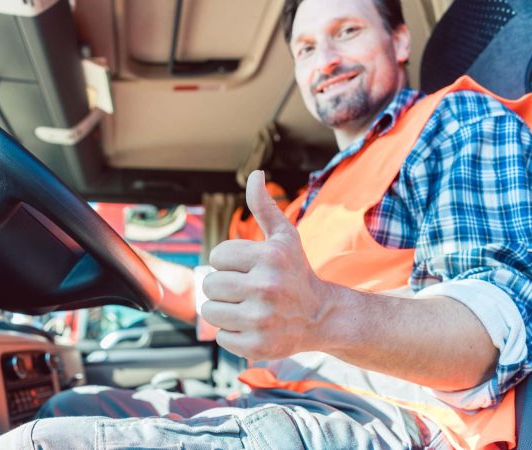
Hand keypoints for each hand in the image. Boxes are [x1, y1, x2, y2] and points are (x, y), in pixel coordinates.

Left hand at [201, 171, 328, 359]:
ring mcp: (262, 319)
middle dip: (223, 286)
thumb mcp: (284, 237)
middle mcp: (266, 287)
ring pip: (210, 311)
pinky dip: (232, 334)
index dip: (228, 262)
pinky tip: (253, 326)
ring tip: (247, 308)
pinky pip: (220, 337)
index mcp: (269, 257)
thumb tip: (255, 175)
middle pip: (209, 284)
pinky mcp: (257, 346)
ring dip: (224, 310)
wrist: (322, 316)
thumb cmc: (296, 272)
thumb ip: (264, 207)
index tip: (247, 268)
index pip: (216, 256)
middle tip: (245, 290)